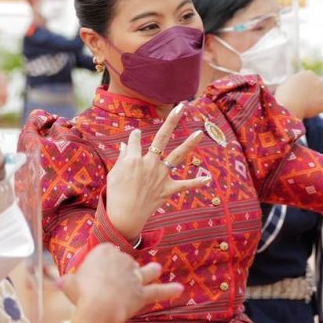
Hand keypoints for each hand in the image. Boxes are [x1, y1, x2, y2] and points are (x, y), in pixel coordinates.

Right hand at [63, 245, 183, 322]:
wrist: (98, 308)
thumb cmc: (80, 294)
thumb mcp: (68, 284)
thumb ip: (68, 281)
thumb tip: (59, 282)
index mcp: (103, 251)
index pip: (106, 253)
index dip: (102, 266)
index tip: (96, 275)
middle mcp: (123, 259)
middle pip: (126, 263)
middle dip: (122, 272)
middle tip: (113, 286)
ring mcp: (135, 275)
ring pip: (146, 271)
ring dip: (152, 269)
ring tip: (157, 268)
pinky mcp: (142, 293)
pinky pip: (158, 291)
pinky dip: (169, 291)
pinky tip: (180, 289)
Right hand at [105, 103, 208, 242]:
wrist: (124, 216)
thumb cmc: (116, 194)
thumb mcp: (114, 174)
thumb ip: (122, 157)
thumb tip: (125, 144)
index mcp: (133, 159)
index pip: (135, 140)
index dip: (134, 137)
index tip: (135, 136)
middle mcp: (149, 163)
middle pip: (161, 137)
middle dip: (171, 120)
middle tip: (181, 106)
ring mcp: (160, 176)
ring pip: (177, 156)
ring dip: (189, 144)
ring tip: (200, 132)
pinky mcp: (167, 189)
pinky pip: (184, 185)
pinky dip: (196, 182)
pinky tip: (208, 178)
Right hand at [276, 67, 322, 117]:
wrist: (286, 104)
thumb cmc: (280, 98)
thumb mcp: (280, 88)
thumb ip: (286, 87)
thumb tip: (283, 91)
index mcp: (305, 75)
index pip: (308, 79)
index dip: (302, 87)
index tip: (295, 94)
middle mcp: (316, 81)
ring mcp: (322, 92)